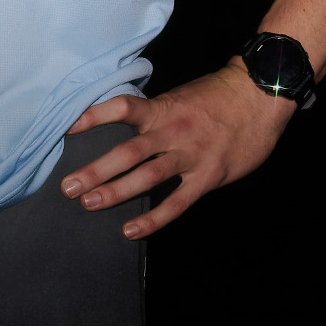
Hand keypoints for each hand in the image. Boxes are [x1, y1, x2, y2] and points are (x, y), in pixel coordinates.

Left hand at [60, 58, 295, 236]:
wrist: (260, 97)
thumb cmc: (217, 95)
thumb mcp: (180, 96)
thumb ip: (154, 113)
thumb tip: (123, 124)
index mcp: (162, 109)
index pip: (121, 109)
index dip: (93, 117)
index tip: (66, 128)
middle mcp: (172, 132)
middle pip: (127, 152)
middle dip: (95, 170)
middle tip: (68, 186)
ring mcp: (190, 156)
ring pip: (147, 177)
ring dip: (115, 192)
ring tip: (89, 204)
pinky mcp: (207, 178)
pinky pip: (176, 203)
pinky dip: (153, 219)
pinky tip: (131, 230)